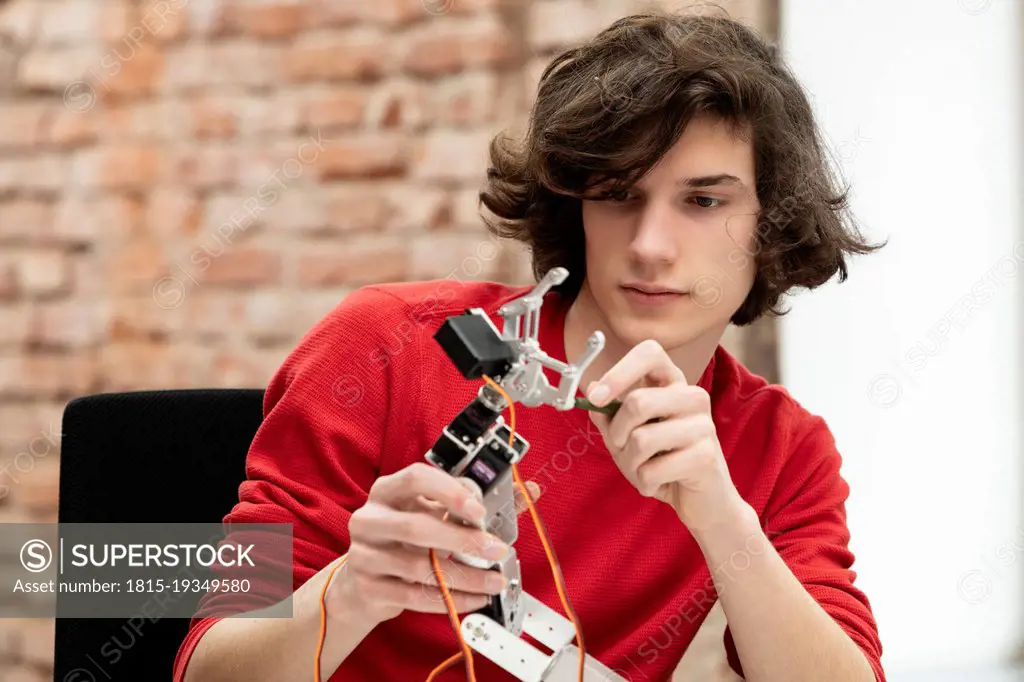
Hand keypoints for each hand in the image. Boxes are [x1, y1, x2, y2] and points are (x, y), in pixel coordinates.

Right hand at [339, 462, 539, 624]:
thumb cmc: (407, 540)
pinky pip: (414, 597)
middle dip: (463, 541)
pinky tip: (475, 599)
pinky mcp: (368, 587)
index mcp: (388, 490)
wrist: (366, 581)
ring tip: (494, 581)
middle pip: (416, 527)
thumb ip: (476, 503)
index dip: (450, 492)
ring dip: (464, 577)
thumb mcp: (434, 514)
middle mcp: (370, 518)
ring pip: (418, 567)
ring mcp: (364, 554)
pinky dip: (450, 599)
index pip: (416, 479)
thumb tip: (526, 491)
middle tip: (496, 550)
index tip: (479, 511)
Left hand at [585, 339, 744, 532]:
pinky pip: (653, 469)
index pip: (650, 353)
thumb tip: (592, 391)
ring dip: (630, 464)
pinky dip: (644, 482)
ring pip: (641, 439)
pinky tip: (658, 483)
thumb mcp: (627, 435)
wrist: (703, 501)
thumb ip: (609, 413)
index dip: (619, 372)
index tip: (597, 397)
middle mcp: (692, 397)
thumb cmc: (662, 461)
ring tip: (643, 470)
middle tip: (622, 449)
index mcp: (672, 383)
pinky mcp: (706, 455)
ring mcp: (703, 425)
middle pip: (638, 401)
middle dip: (617, 434)